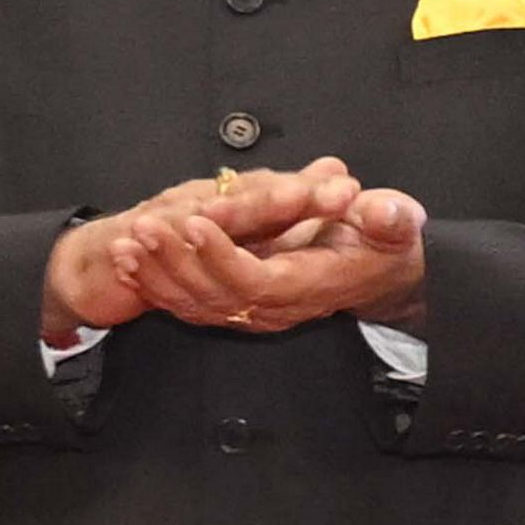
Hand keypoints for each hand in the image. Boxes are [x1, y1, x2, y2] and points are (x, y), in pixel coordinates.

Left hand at [47, 165, 427, 337]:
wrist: (381, 271)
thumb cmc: (384, 241)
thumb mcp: (397, 224)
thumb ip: (390, 219)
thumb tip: (384, 212)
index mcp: (310, 285)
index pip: (256, 280)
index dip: (221, 256)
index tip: (194, 221)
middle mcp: (278, 306)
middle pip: (215, 297)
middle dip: (175, 262)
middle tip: (144, 226)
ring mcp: (256, 311)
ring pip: (195, 305)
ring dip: (156, 275)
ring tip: (126, 242)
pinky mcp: (240, 306)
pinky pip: (190, 305)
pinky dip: (156, 286)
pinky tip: (130, 261)